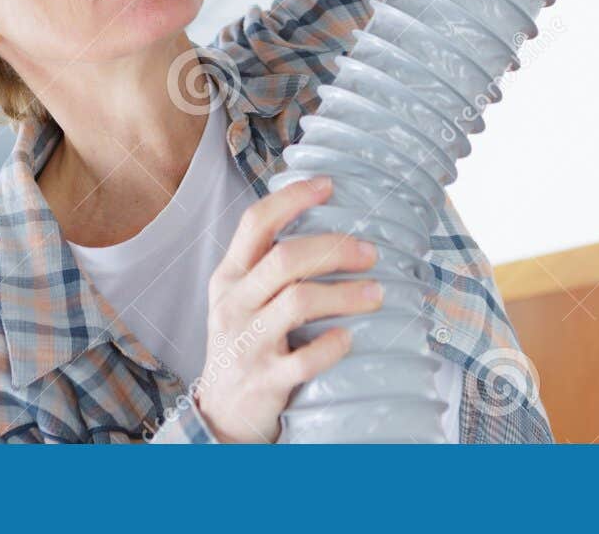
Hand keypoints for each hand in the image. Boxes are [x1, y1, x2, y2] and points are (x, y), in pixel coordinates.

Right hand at [190, 176, 382, 442]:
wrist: (221, 413)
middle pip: (285, 259)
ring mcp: (247, 343)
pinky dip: (333, 345)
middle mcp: (234, 304)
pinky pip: (305, 358)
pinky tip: (350, 338)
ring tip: (376, 293)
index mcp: (229, 276)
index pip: (255, 222)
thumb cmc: (243, 342)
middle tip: (370, 252)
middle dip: (335, 249)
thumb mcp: (241, 298)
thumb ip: (268, 264)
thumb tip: (327, 223)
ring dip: (346, 294)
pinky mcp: (265, 380)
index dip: (292, 198)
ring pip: (298, 302)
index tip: (329, 185)